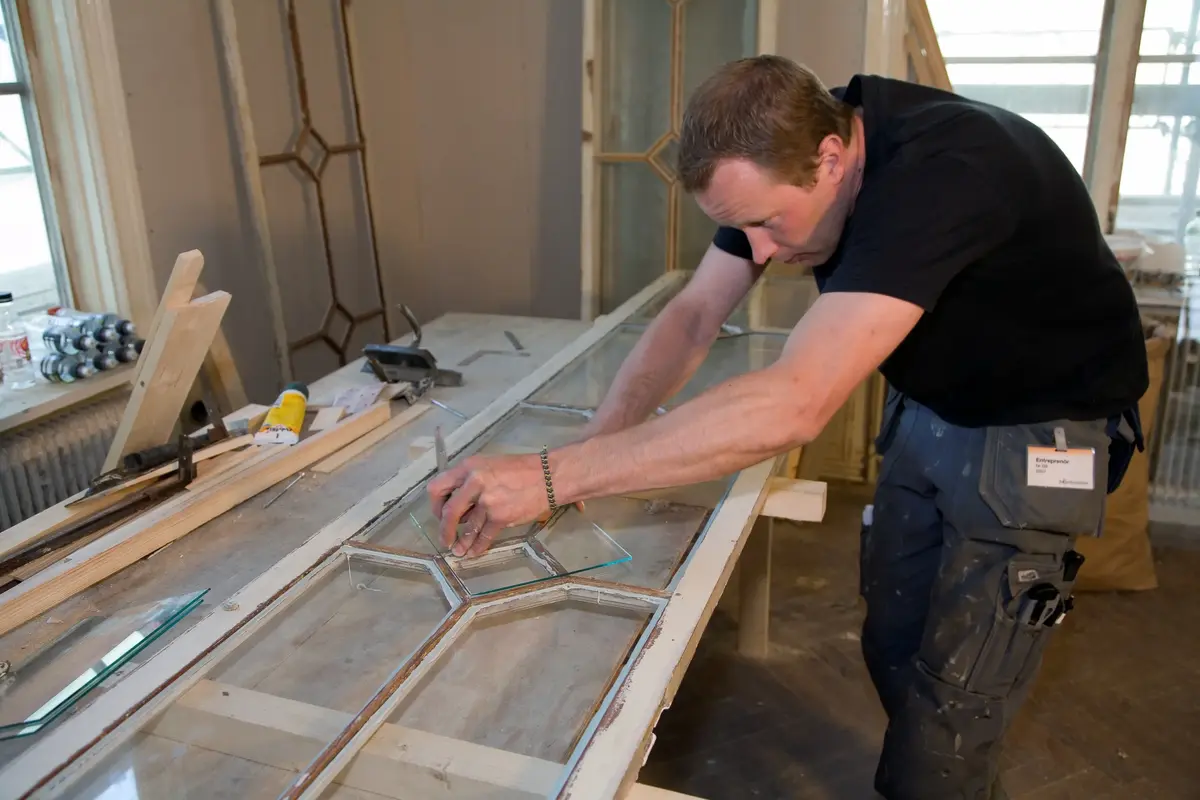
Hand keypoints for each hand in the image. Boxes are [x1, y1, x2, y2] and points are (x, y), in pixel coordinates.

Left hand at [427, 453, 552, 557]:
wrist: (550, 476)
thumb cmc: (522, 469)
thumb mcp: (490, 465)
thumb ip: (471, 480)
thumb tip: (459, 503)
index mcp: (469, 467)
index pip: (438, 487)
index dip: (436, 505)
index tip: (440, 514)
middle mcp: (474, 482)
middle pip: (449, 512)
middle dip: (445, 529)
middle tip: (445, 539)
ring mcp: (488, 501)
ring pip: (468, 527)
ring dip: (462, 542)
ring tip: (459, 551)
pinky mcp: (501, 516)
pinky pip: (484, 535)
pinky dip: (478, 546)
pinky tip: (475, 552)